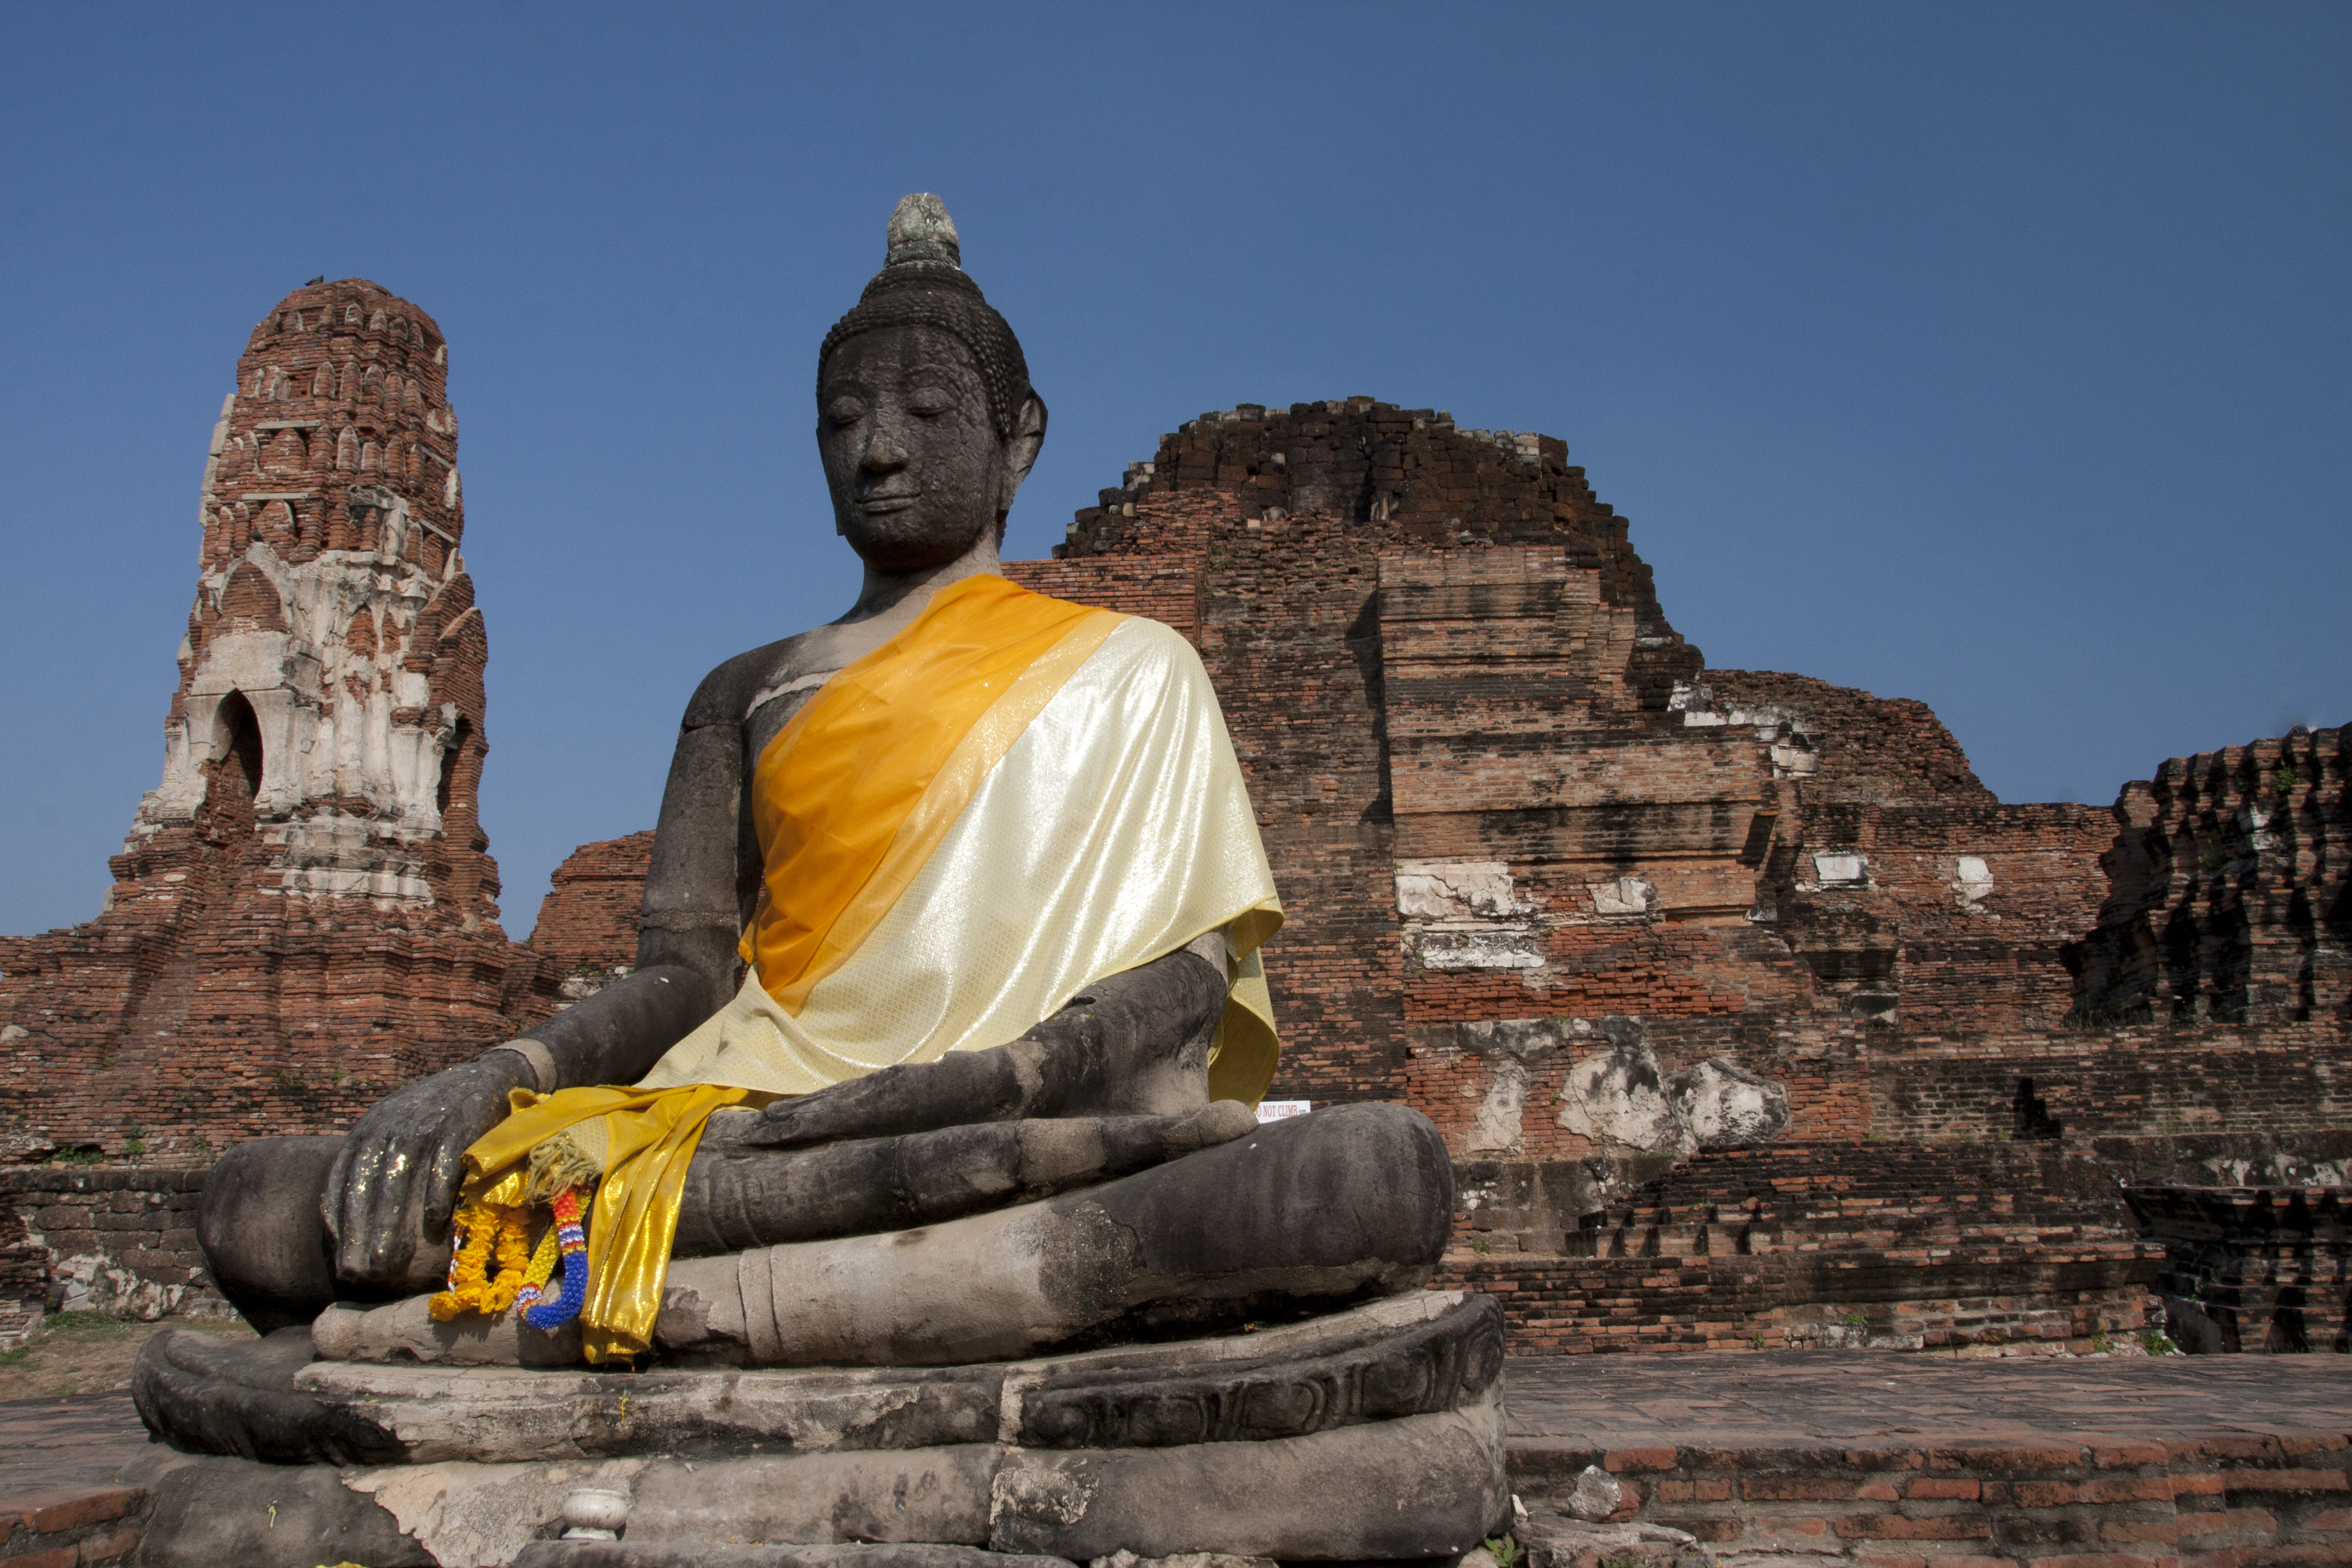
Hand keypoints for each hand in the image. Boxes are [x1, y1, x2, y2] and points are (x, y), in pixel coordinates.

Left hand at [321, 1052, 533, 1290]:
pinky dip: (436, 1194)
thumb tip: (353, 1215)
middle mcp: (391, 1123)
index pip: (344, 1176)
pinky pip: (443, 1165)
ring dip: (390, 1223)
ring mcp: (425, 1122)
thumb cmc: (440, 1114)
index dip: (338, 1217)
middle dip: (360, 1231)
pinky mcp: (460, 1123)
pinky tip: (433, 1225)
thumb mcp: (400, 1126)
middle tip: (356, 1271)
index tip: (337, 1253)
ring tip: (387, 1262)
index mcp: (371, 1126)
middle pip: (369, 1184)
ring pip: (400, 1179)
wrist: (490, 1076)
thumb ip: (378, 1161)